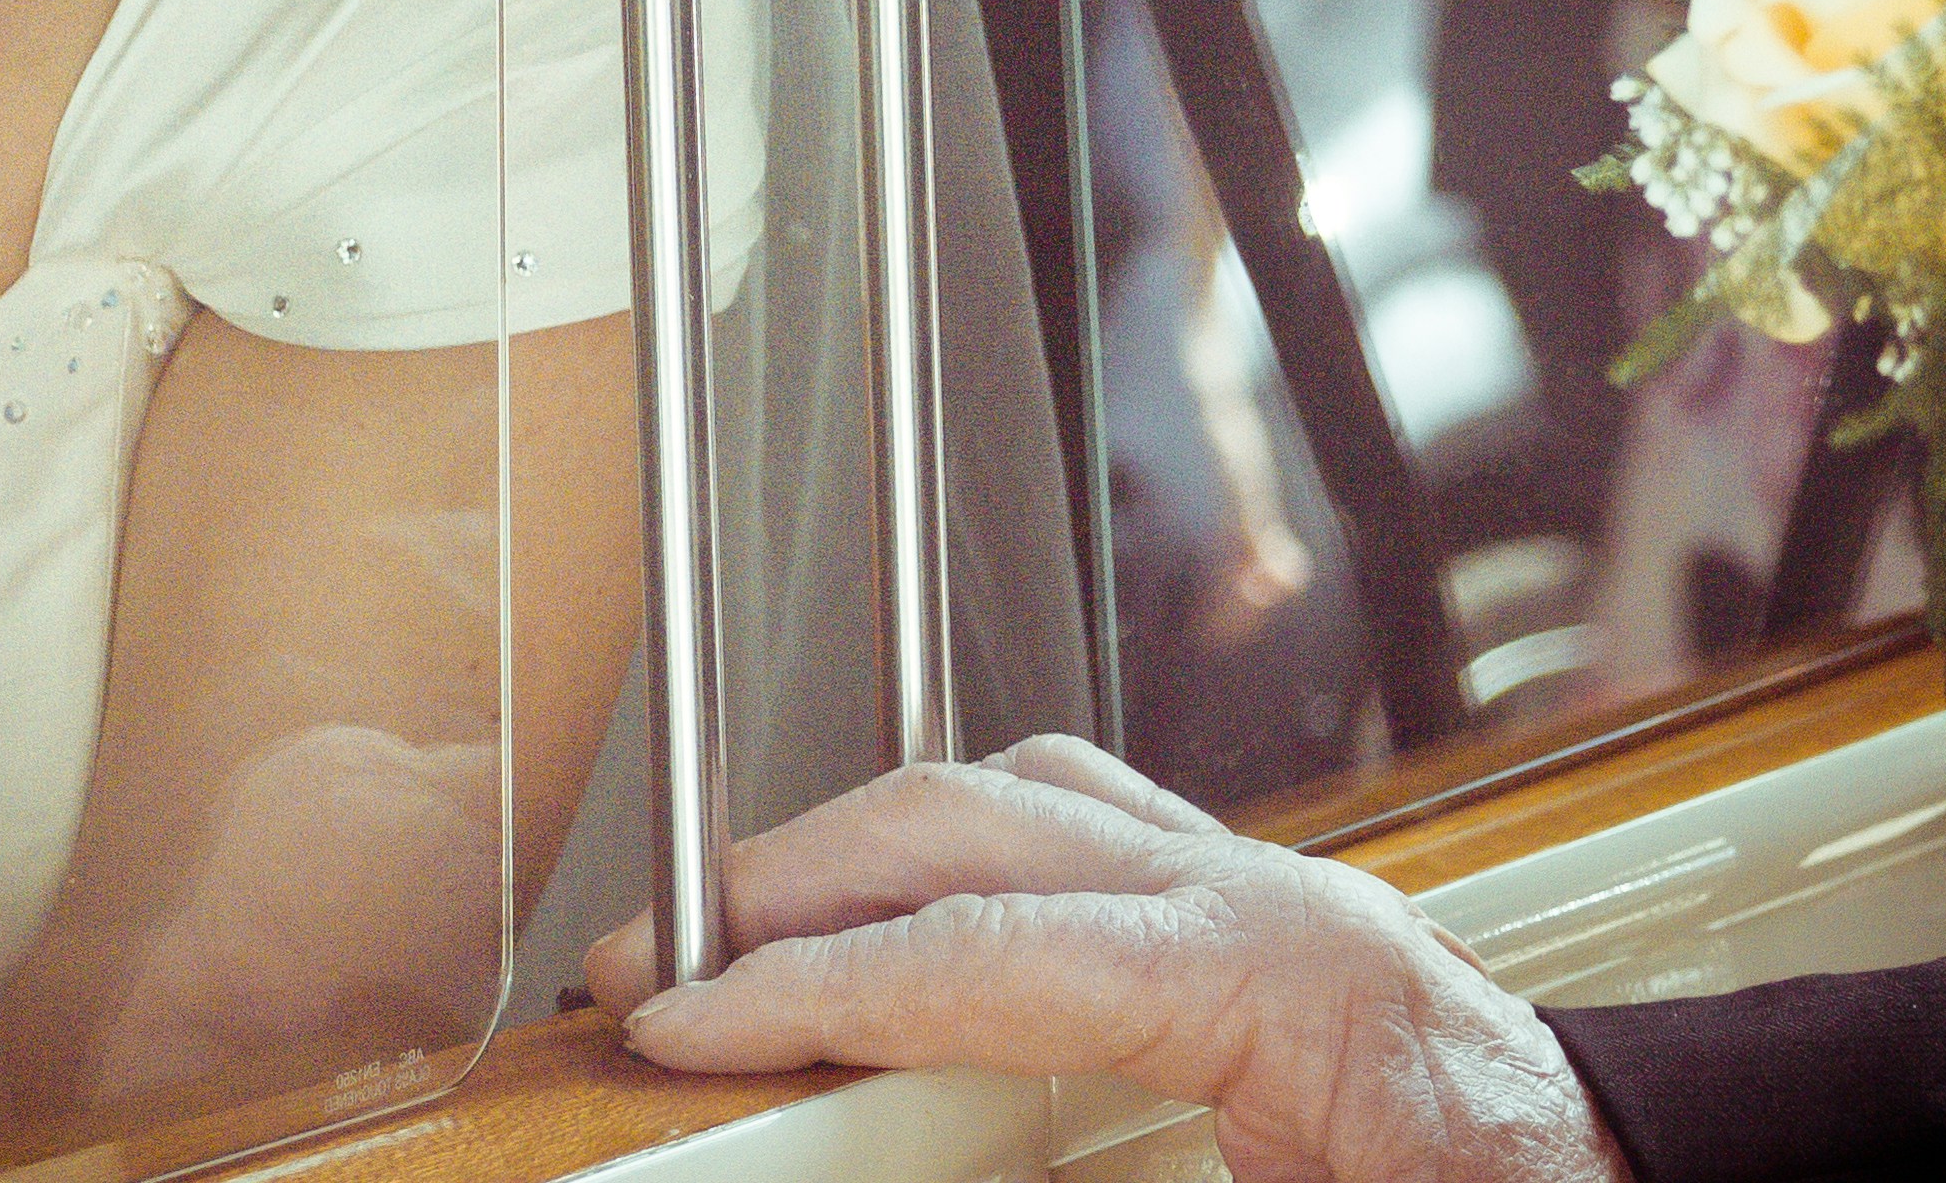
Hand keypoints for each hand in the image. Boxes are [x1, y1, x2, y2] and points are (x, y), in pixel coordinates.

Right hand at [582, 738, 1624, 1182]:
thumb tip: (933, 1165)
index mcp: (1282, 974)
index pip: (984, 951)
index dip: (812, 983)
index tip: (689, 1019)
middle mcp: (1269, 899)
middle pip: (977, 821)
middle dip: (797, 878)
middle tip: (663, 960)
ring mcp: (1267, 894)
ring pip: (1021, 799)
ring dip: (866, 850)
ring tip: (747, 930)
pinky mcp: (1262, 927)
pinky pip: (1081, 840)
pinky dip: (958, 862)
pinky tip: (895, 922)